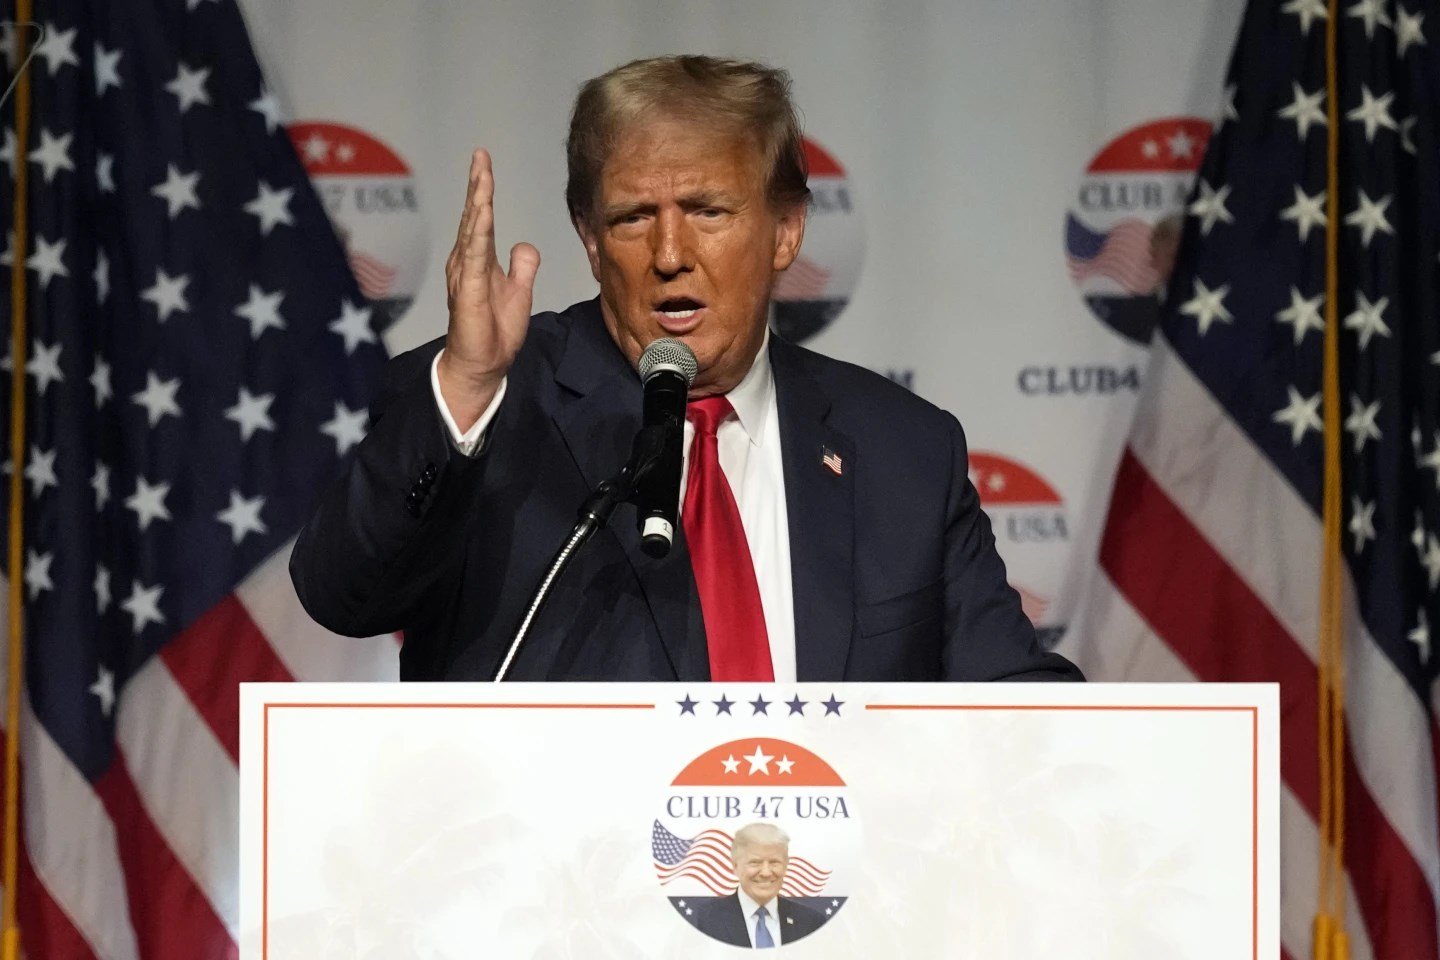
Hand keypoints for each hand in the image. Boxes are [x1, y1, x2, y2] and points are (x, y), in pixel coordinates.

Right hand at [437, 148, 540, 429]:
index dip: (483, 190)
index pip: (481, 218)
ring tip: (482, 175)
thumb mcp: (519, 291)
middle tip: (480, 156)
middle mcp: (467, 262)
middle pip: (473, 216)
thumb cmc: (495, 330)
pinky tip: (483, 213)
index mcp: (479, 260)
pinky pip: (474, 256)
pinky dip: (478, 233)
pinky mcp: (467, 290)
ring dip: (478, 201)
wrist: (483, 364)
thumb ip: (522, 265)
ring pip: (473, 230)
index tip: (484, 163)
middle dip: (478, 185)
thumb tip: (524, 244)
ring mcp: (465, 274)